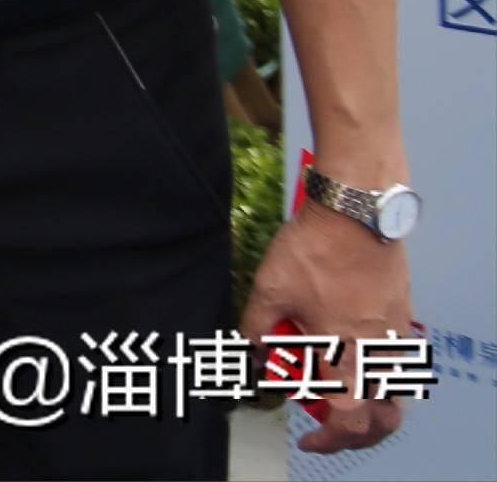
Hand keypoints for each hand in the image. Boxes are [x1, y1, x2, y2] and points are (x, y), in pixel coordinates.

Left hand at [242, 198, 414, 452]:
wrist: (357, 213)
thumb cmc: (315, 252)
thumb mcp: (268, 292)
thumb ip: (256, 330)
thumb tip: (252, 351)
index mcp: (348, 360)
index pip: (350, 424)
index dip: (330, 439)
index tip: (309, 437)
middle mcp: (379, 355)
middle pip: (380, 416)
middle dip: (352, 425)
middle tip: (322, 415)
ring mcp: (395, 336)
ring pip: (388, 386)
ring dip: (360, 393)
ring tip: (325, 373)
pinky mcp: (400, 315)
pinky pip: (390, 355)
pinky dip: (366, 361)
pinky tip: (337, 339)